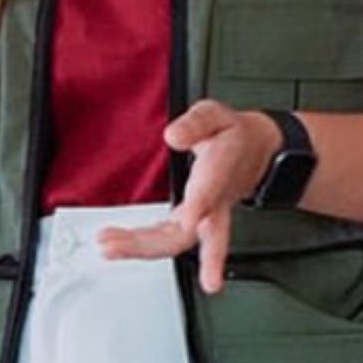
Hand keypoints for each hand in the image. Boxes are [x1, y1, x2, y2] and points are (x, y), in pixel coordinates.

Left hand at [96, 100, 282, 292]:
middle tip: (116, 247)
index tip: (190, 218)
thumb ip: (196, 122)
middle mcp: (215, 201)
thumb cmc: (232, 134)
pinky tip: (118, 244)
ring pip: (176, 242)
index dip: (201, 204)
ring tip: (108, 247)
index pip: (213, 190)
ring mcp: (204, 216)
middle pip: (190, 233)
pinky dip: (142, 245)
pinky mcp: (193, 222)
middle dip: (154, 245)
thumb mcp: (217, 114)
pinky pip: (168, 239)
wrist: (255, 150)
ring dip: (140, 248)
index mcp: (223, 169)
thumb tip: (173, 135)